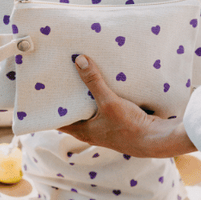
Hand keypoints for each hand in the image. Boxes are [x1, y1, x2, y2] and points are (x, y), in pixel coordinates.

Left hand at [59, 55, 195, 157]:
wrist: (156, 139)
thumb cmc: (129, 126)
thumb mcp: (109, 102)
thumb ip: (94, 81)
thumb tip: (79, 60)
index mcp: (83, 131)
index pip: (59, 121)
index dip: (50, 108)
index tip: (44, 92)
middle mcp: (91, 131)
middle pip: (73, 113)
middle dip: (67, 97)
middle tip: (60, 77)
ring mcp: (104, 127)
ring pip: (88, 110)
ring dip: (84, 96)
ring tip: (79, 75)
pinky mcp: (116, 122)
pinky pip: (102, 108)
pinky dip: (98, 97)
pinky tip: (101, 83)